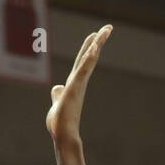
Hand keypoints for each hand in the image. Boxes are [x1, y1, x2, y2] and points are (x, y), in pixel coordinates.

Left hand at [46, 24, 111, 145]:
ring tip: (104, 32)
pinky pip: (82, 71)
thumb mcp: (58, 102)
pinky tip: (93, 48)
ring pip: (89, 61)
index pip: (83, 62)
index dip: (89, 48)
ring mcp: (77, 85)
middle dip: (98, 42)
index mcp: (75, 83)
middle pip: (89, 57)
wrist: (63, 136)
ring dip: (96, 45)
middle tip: (108, 28)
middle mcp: (79, 82)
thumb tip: (56, 87)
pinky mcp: (73, 89)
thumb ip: (58, 93)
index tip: (96, 36)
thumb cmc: (61, 123)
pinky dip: (88, 59)